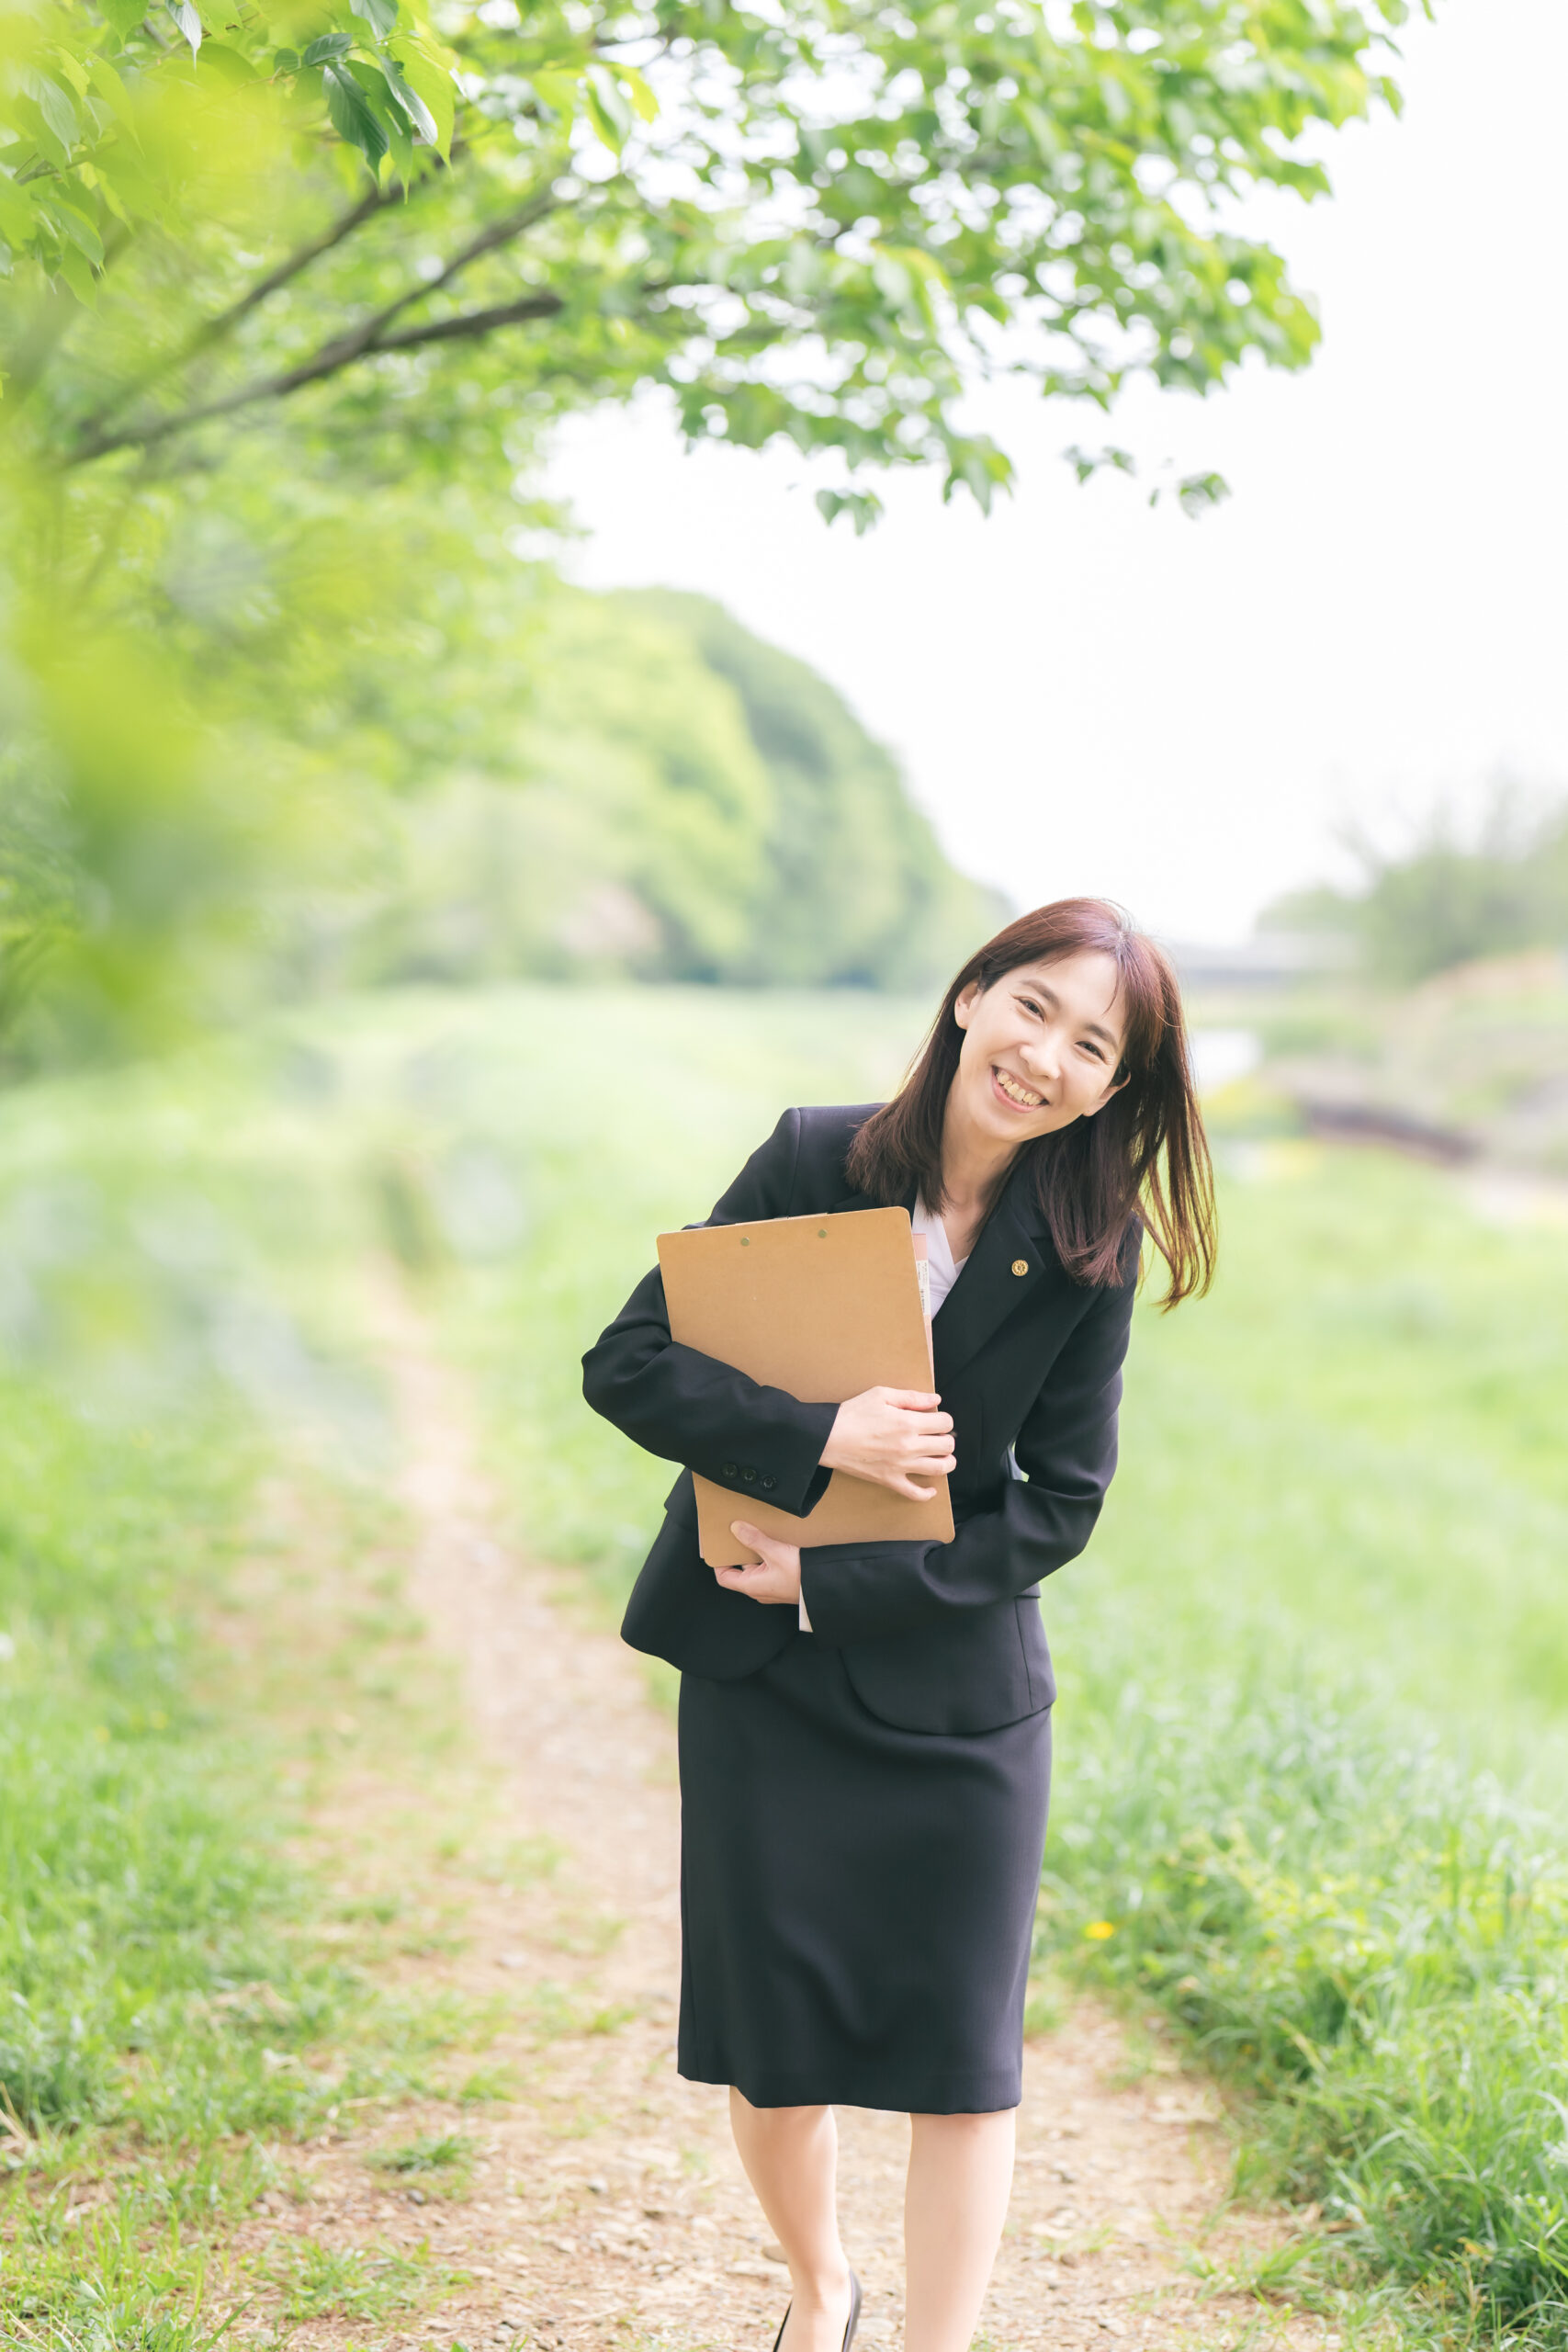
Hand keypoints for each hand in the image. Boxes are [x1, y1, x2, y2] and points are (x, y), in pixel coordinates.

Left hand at [717, 1523, 801, 1605]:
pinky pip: (767, 1568)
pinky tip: (771, 1543)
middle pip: (739, 1570)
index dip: (718, 1562)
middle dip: (737, 1552)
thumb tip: (737, 1529)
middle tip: (737, 1536)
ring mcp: (770, 1587)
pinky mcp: (781, 1582)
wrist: (826, 1585)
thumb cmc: (801, 1576)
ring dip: (753, 1553)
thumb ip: (754, 1539)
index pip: (724, 1577)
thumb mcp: (774, 1552)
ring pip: (754, 1568)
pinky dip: (765, 1556)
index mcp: (750, 1586)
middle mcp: (758, 1589)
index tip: (719, 1547)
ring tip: (755, 1536)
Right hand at [819, 1386, 955, 1500]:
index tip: (937, 1419)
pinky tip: (931, 1488)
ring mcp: (901, 1466)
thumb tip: (935, 1398)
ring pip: (939, 1469)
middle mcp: (909, 1446)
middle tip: (939, 1436)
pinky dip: (927, 1494)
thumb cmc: (852, 1413)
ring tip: (943, 1457)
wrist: (828, 1437)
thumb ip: (911, 1397)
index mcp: (908, 1422)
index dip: (944, 1419)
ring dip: (947, 1462)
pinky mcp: (889, 1480)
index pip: (945, 1422)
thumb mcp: (881, 1395)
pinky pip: (915, 1493)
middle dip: (948, 1439)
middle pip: (947, 1445)